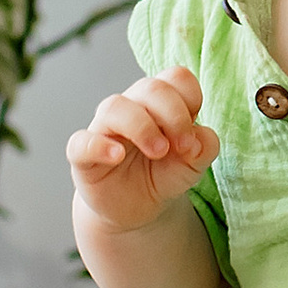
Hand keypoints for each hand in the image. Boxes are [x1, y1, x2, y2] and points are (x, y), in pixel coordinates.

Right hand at [67, 68, 218, 229]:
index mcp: (159, 103)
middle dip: (174, 115)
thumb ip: (204, 148)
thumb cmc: (163, 174)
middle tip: (184, 147)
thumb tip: (200, 137)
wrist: (138, 208)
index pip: (175, 78)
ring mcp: (104, 129)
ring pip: (115, 107)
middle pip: (151, 88)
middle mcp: (131, 107)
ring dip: (142, 126)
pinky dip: (99, 146)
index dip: (190, 100)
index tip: (194, 135)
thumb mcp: (193, 165)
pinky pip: (82, 142)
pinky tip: (116, 156)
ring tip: (159, 151)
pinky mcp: (83, 155)